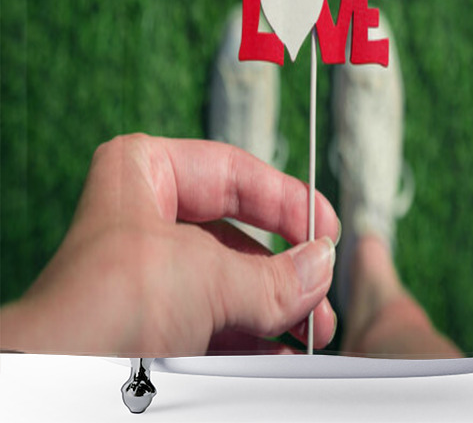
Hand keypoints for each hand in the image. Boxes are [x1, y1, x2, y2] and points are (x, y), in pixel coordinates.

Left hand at [0, 134, 338, 355]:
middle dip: (287, 266)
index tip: (324, 225)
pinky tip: (285, 349)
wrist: (63, 385)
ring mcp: (152, 274)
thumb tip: (321, 264)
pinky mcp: (155, 324)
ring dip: (278, 306)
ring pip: (233, 280)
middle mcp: (148, 220)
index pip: (233, 172)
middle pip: (240, 231)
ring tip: (314, 329)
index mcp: (144, 175)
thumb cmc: (107, 310)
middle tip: (321, 285)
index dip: (286, 197)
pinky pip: (218, 320)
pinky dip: (256, 335)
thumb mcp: (210, 278)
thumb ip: (276, 275)